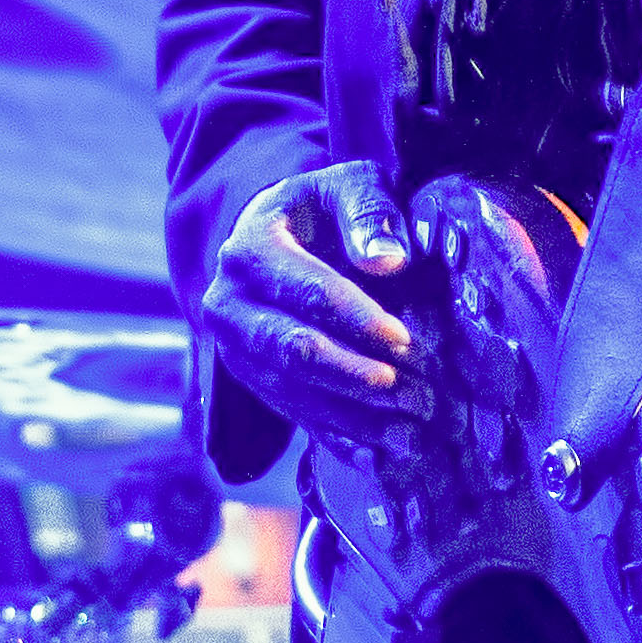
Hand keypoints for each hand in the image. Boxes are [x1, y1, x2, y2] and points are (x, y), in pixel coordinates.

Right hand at [198, 161, 433, 443]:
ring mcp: (234, 348)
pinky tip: (381, 454)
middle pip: (290, 348)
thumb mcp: (349, 188)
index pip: (305, 290)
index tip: (406, 341)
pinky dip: (337, 436)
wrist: (281, 238)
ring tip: (412, 431)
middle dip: (354, 375)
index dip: (357, 319)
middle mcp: (228, 304)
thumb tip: (388, 260)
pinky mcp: (251, 379)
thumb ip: (369, 214)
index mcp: (250, 250)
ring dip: (353, 415)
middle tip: (413, 395)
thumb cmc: (325, 211)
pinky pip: (292, 414)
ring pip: (291, 390)